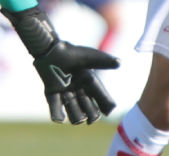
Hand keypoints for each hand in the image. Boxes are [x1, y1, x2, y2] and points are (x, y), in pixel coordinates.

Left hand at [2, 6, 119, 123]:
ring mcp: (66, 93)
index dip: (106, 106)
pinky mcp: (52, 93)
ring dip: (74, 112)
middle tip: (85, 104)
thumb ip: (102, 61)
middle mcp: (80, 90)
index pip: (102, 99)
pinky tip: (58, 118)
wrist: (49, 49)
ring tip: (69, 97)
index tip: (107, 111)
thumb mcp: (88, 56)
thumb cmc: (70, 51)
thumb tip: (119, 62)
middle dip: (90, 112)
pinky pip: (56, 109)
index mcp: (90, 83)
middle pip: (90, 110)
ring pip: (74, 114)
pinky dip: (57, 115)